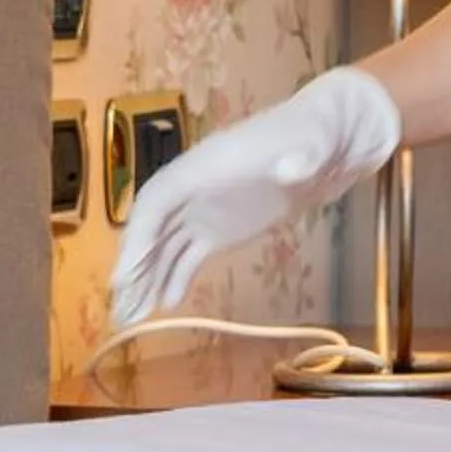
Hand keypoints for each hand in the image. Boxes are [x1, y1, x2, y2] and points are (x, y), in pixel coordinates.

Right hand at [111, 67, 401, 325]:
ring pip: (166, 245)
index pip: (158, 199)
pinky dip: (176, 277)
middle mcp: (196, 186)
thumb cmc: (317, 134)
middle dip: (134, 265)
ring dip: (147, 278)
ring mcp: (207, 208)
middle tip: (120, 308)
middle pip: (153, 226)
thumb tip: (293, 168)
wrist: (331, 140)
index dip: (139, 235)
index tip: (125, 273)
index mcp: (206, 163)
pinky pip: (189, 254)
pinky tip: (165, 304)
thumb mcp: (314, 140)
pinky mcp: (222, 227)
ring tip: (131, 318)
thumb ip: (303, 157)